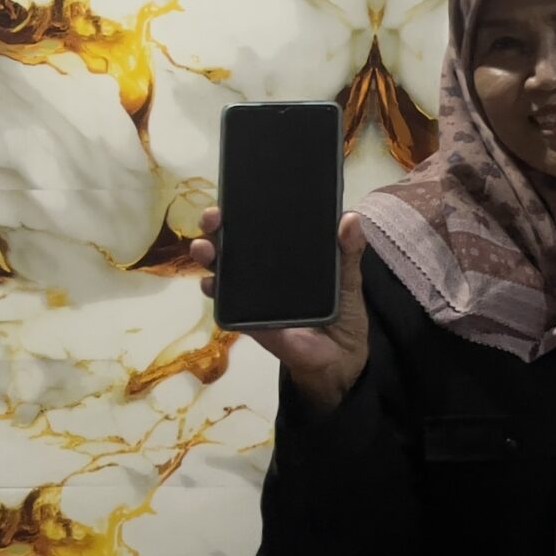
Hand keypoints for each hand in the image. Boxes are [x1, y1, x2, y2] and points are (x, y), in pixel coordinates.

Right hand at [189, 207, 370, 413]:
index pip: (260, 230)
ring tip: (205, 248)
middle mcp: (265, 273)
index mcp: (287, 259)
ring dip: (210, 257)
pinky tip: (210, 284)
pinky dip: (216, 294)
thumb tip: (351, 218)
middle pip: (235, 245)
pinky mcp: (253, 321)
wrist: (341, 357)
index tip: (234, 197)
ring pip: (225, 272)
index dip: (244, 212)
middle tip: (213, 217)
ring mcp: (255, 296)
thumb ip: (348, 250)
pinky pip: (229, 307)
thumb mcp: (349, 279)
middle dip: (217, 228)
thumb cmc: (343, 312)